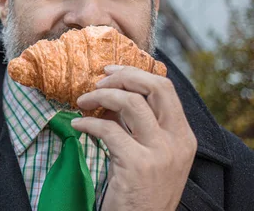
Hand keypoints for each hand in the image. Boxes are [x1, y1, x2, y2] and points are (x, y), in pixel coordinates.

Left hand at [71, 65, 197, 210]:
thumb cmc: (141, 190)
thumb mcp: (150, 154)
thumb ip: (138, 126)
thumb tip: (111, 95)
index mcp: (183, 136)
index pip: (165, 88)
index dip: (135, 73)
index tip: (111, 71)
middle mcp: (177, 141)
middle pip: (154, 87)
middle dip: (122, 76)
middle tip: (98, 82)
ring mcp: (159, 153)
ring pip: (131, 102)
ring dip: (100, 95)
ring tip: (82, 101)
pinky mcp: (138, 164)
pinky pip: (108, 129)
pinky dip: (88, 122)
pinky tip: (78, 125)